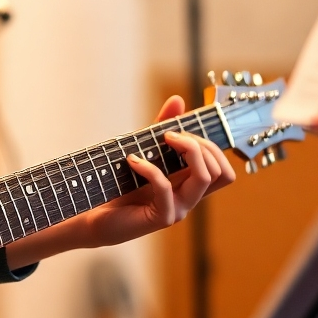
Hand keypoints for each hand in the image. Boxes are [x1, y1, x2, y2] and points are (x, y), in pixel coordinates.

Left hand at [4, 95, 235, 266]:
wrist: (94, 214)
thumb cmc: (119, 185)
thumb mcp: (143, 150)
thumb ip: (161, 128)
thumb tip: (178, 100)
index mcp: (189, 185)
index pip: (224, 170)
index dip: (211, 147)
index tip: (182, 132)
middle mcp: (189, 198)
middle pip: (220, 170)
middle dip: (200, 144)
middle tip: (170, 135)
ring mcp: (177, 209)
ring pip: (204, 177)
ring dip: (187, 150)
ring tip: (163, 139)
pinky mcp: (160, 218)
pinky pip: (166, 187)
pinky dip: (150, 167)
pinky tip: (132, 160)